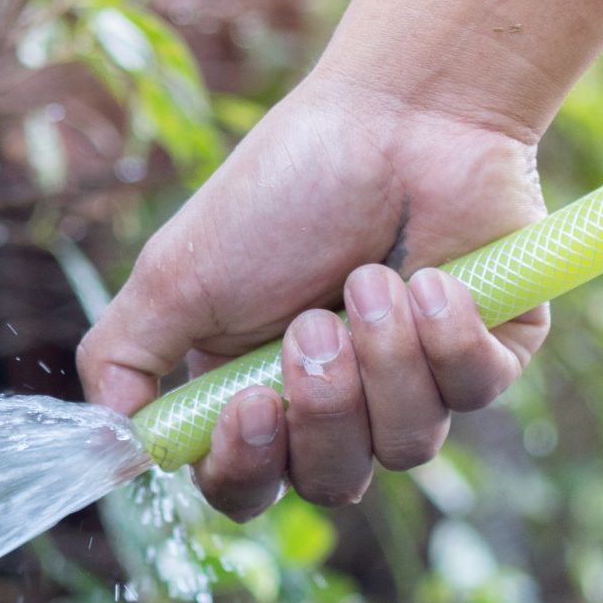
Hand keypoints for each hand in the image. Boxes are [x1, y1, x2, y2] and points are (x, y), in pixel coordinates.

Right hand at [78, 69, 548, 518]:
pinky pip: (476, 392)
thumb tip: (110, 444)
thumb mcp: (176, 272)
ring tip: (374, 277)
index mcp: (255, 392)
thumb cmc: (283, 188)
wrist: (396, 115)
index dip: (249, 467)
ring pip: (409, 446)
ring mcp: (419, 384)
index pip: (246, 487)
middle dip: (323, 408)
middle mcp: (339, 402)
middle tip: (315, 323)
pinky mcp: (493, 355)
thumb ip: (123, 360)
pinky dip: (448, 334)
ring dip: (385, 359)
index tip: (252, 403)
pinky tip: (433, 275)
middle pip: (330, 482)